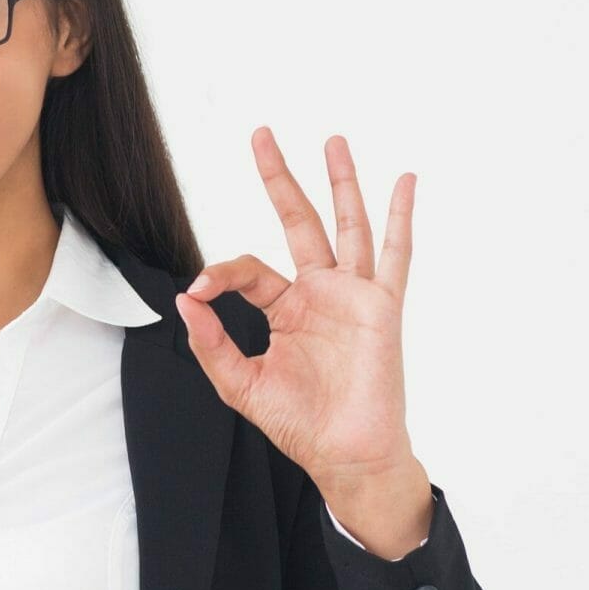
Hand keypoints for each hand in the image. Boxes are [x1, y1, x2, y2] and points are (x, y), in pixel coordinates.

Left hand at [172, 126, 420, 494]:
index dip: (221, 273)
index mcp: (285, 308)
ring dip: (340, 182)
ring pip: (346, 225)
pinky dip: (400, 217)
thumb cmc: (299, 423)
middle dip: (280, 178)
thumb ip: (210, 342)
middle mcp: (320, 293)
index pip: (249, 269)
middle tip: (261, 135)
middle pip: (298, 221)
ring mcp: (353, 295)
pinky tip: (404, 181)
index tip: (200, 289)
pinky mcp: (381, 307)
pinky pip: (396, 255)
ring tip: (332, 140)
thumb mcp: (240, 383)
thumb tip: (184, 299)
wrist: (345, 454)